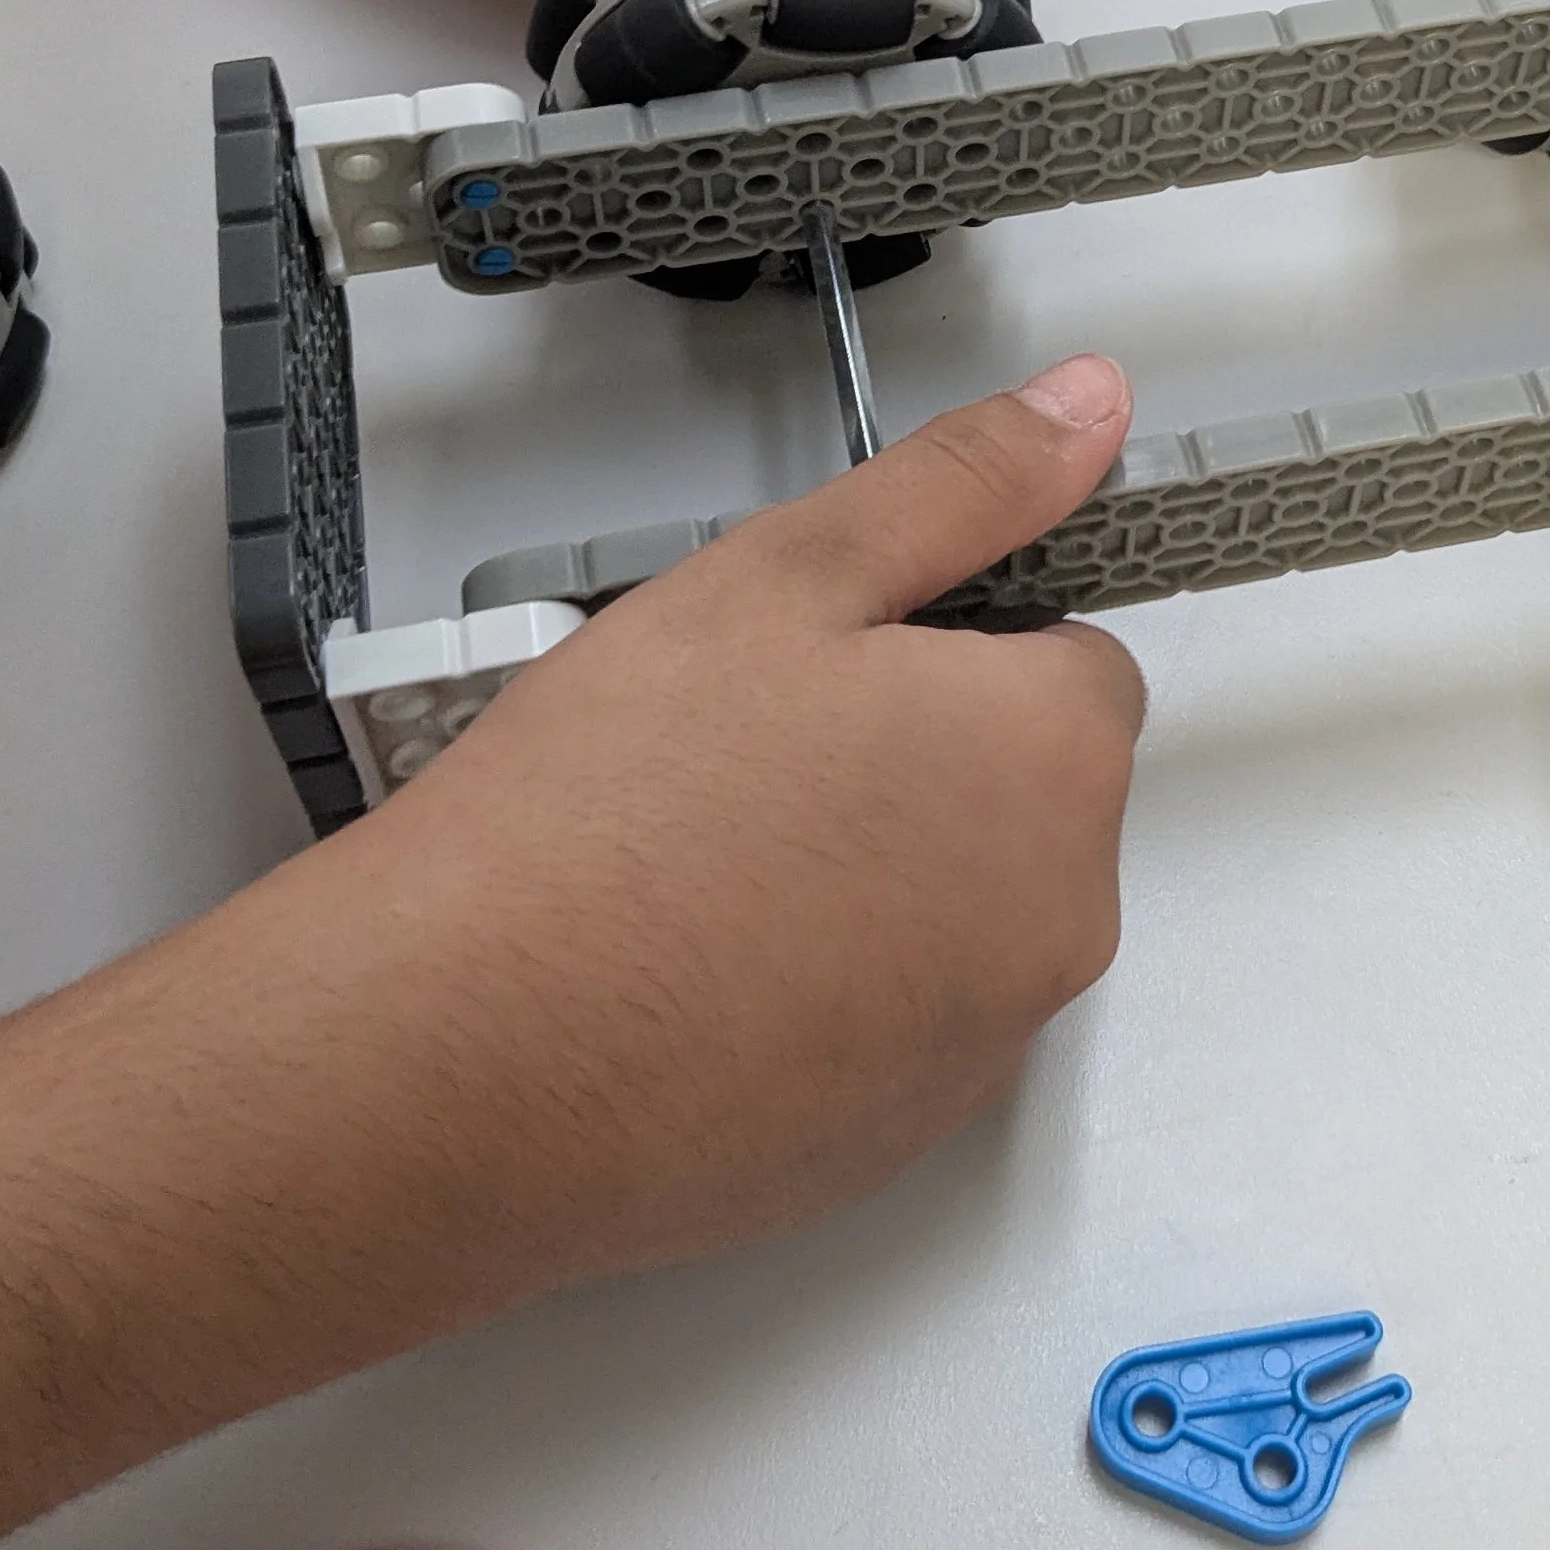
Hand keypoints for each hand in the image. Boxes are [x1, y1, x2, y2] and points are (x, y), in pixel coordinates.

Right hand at [0, 357, 1139, 1549]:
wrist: (464, 1056)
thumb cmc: (606, 816)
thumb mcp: (788, 573)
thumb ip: (964, 483)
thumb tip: (1085, 410)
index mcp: (1053, 761)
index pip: (1070, 658)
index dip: (942, 642)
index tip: (833, 658)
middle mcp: (1056, 918)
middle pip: (1018, 791)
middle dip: (914, 757)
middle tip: (745, 748)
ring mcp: (982, 1047)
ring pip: (951, 909)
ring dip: (868, 874)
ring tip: (703, 858)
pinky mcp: (898, 1140)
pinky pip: (891, 1025)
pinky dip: (821, 989)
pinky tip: (695, 963)